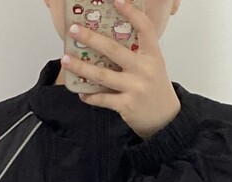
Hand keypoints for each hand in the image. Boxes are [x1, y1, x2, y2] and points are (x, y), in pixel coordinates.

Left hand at [63, 0, 180, 140]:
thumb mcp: (153, 65)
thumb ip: (138, 52)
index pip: (144, 28)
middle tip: (74, 30)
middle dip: (91, 38)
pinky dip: (90, 96)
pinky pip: (103, 99)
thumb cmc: (155, 88)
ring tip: (66, 59)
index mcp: (153, 55)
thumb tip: (110, 38)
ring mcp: (135, 88)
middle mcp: (144, 70)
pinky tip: (80, 92)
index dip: (131, 13)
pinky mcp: (127, 105)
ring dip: (81, 67)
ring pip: (102, 75)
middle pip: (113, 50)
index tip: (117, 0)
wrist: (165, 119)